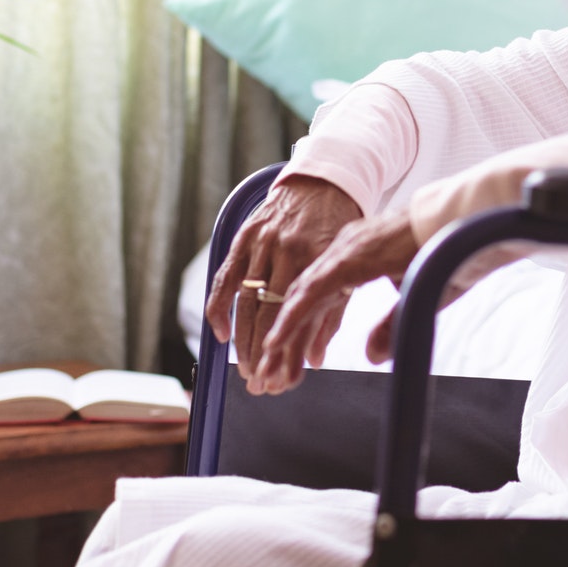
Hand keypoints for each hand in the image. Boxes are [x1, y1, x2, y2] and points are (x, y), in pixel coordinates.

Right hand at [206, 175, 361, 388]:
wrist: (325, 180)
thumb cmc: (341, 230)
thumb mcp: (348, 268)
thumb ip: (331, 314)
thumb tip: (313, 361)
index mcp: (321, 258)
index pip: (300, 315)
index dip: (288, 352)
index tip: (284, 383)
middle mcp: (290, 250)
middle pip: (269, 312)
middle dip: (263, 355)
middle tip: (260, 386)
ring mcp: (264, 242)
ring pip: (246, 300)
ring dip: (243, 341)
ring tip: (246, 370)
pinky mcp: (245, 235)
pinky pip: (224, 277)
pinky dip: (219, 308)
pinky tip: (222, 336)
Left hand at [256, 221, 539, 395]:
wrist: (469, 217)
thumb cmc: (449, 251)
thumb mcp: (414, 298)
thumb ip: (390, 325)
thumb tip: (371, 356)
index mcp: (356, 255)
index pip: (317, 297)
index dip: (298, 330)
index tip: (284, 362)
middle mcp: (343, 250)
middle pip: (302, 300)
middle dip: (283, 340)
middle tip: (266, 375)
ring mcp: (345, 250)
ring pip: (301, 297)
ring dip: (281, 334)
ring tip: (264, 367)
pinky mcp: (352, 256)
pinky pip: (314, 290)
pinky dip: (294, 317)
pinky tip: (277, 341)